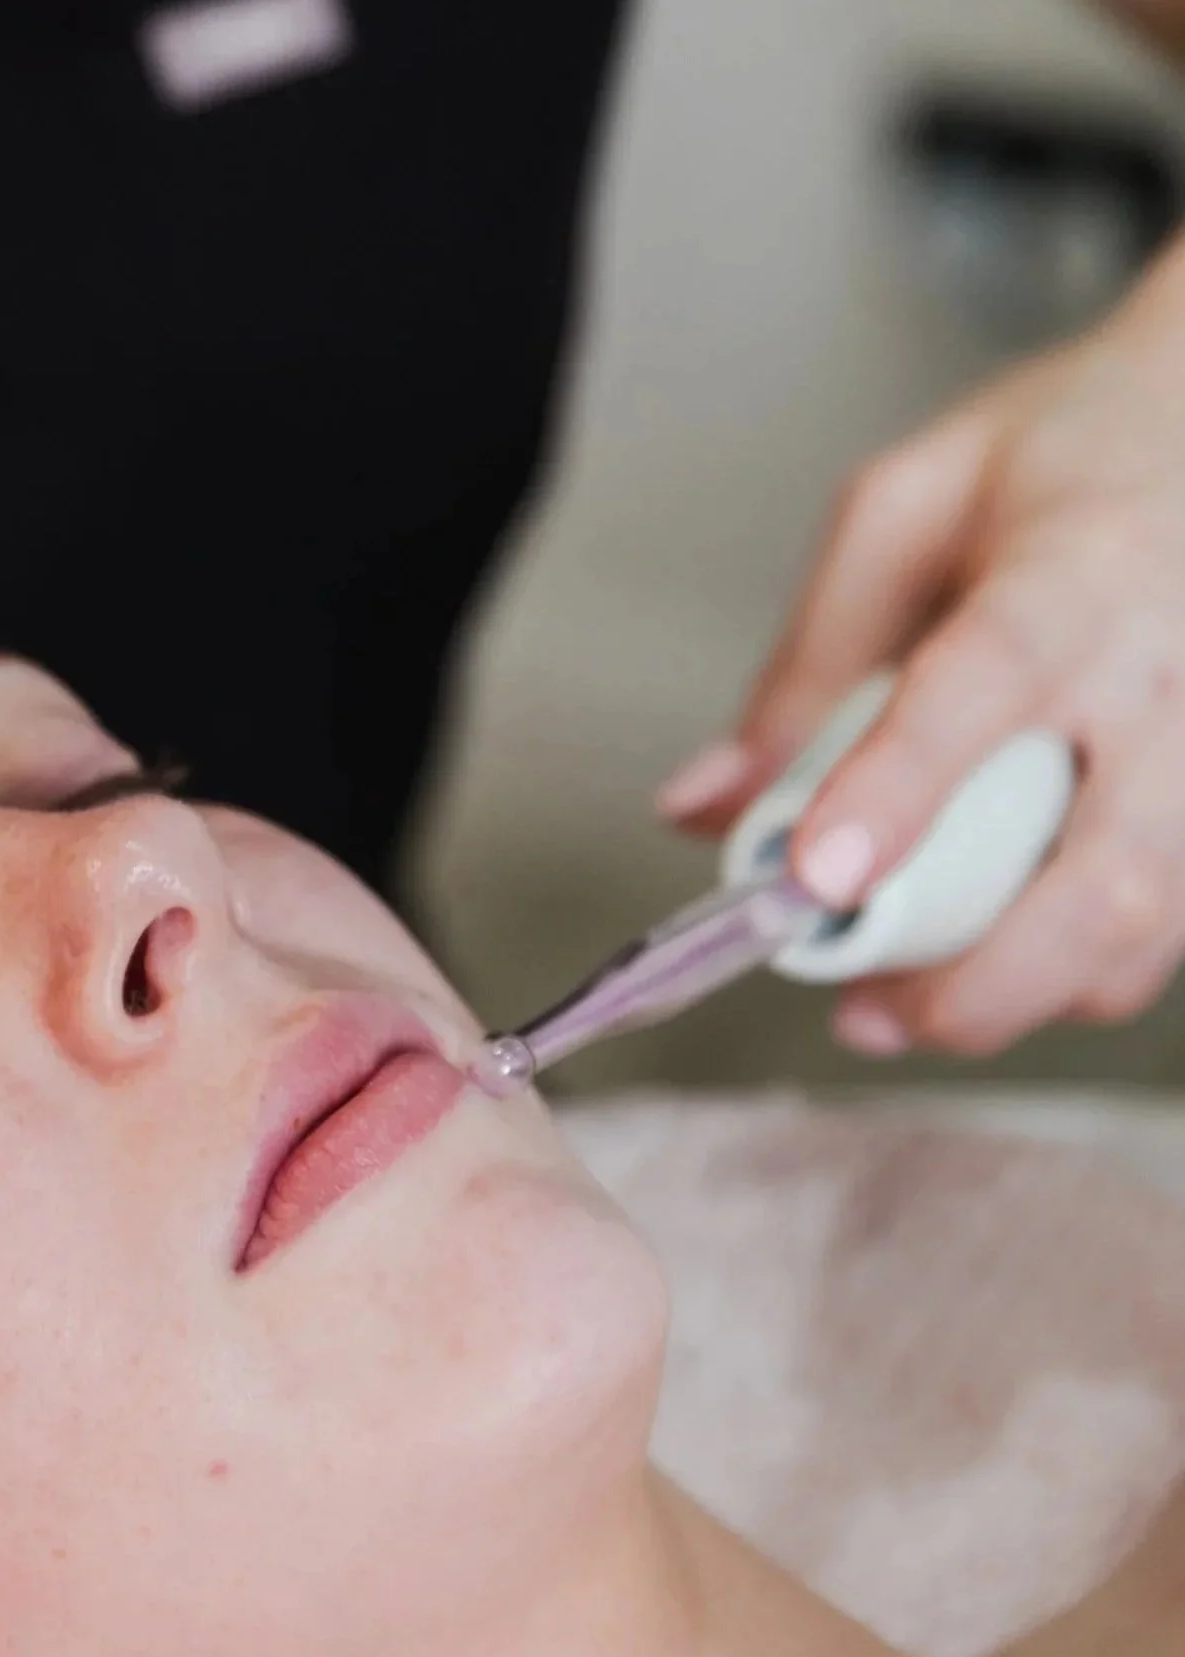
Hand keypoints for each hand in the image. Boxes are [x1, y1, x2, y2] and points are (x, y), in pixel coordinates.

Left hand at [658, 240, 1184, 1056]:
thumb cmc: (1061, 459)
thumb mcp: (905, 513)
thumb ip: (804, 666)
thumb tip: (706, 809)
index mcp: (1077, 573)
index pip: (984, 689)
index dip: (898, 791)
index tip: (817, 876)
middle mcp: (1173, 673)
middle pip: (1107, 868)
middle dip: (983, 976)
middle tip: (868, 1010)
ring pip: (1151, 921)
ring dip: (1025, 995)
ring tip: (906, 1009)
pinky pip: (1172, 923)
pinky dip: (1078, 972)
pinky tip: (996, 967)